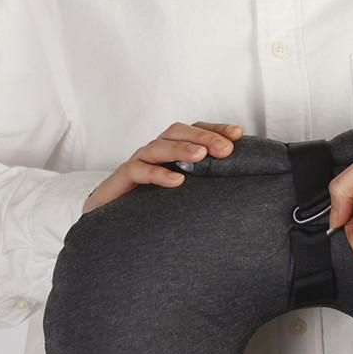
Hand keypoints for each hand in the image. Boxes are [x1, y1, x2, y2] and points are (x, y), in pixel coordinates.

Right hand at [82, 120, 244, 213]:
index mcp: (172, 150)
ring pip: (159, 146)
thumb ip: (205, 183)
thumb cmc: (152, 205)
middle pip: (178, 132)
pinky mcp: (122, 179)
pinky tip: (177, 181)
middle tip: (226, 149)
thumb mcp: (184, 193)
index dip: (215, 129)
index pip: (194, 130)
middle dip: (204, 137)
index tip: (238, 134)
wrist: (112, 224)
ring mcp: (138, 162)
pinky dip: (158, 174)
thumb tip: (240, 184)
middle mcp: (156, 151)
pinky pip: (139, 170)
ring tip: (202, 156)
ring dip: (182, 148)